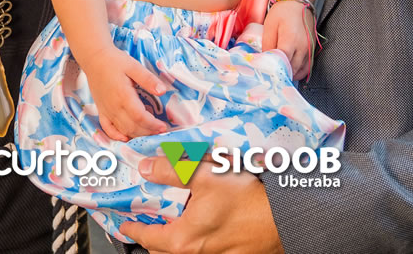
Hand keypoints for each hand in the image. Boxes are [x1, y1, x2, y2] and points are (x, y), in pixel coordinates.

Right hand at [81, 46, 168, 140]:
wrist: (94, 59)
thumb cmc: (115, 61)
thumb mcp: (134, 66)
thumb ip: (148, 79)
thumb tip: (163, 91)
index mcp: (123, 96)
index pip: (140, 117)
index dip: (153, 125)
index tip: (164, 127)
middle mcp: (114, 107)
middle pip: (133, 127)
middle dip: (148, 132)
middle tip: (160, 131)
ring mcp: (106, 110)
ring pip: (122, 130)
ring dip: (137, 135)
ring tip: (150, 133)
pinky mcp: (101, 111)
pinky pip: (108, 128)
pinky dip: (117, 136)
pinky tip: (126, 138)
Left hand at [122, 156, 281, 252]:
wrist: (287, 217)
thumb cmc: (249, 198)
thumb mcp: (206, 173)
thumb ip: (171, 170)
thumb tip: (145, 168)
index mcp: (184, 239)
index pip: (147, 238)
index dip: (133, 229)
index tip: (124, 225)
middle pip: (163, 253)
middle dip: (151, 240)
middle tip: (147, 224)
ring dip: (174, 243)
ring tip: (173, 226)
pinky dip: (195, 245)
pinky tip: (202, 229)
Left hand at [264, 0, 312, 82]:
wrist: (298, 1)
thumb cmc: (283, 11)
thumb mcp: (270, 25)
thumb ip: (267, 44)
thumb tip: (265, 59)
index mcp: (291, 40)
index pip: (282, 63)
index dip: (273, 69)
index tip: (264, 72)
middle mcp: (303, 47)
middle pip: (292, 69)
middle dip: (281, 74)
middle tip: (270, 76)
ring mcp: (310, 49)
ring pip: (301, 71)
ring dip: (290, 74)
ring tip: (279, 74)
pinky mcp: (312, 49)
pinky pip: (307, 67)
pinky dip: (299, 72)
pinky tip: (290, 70)